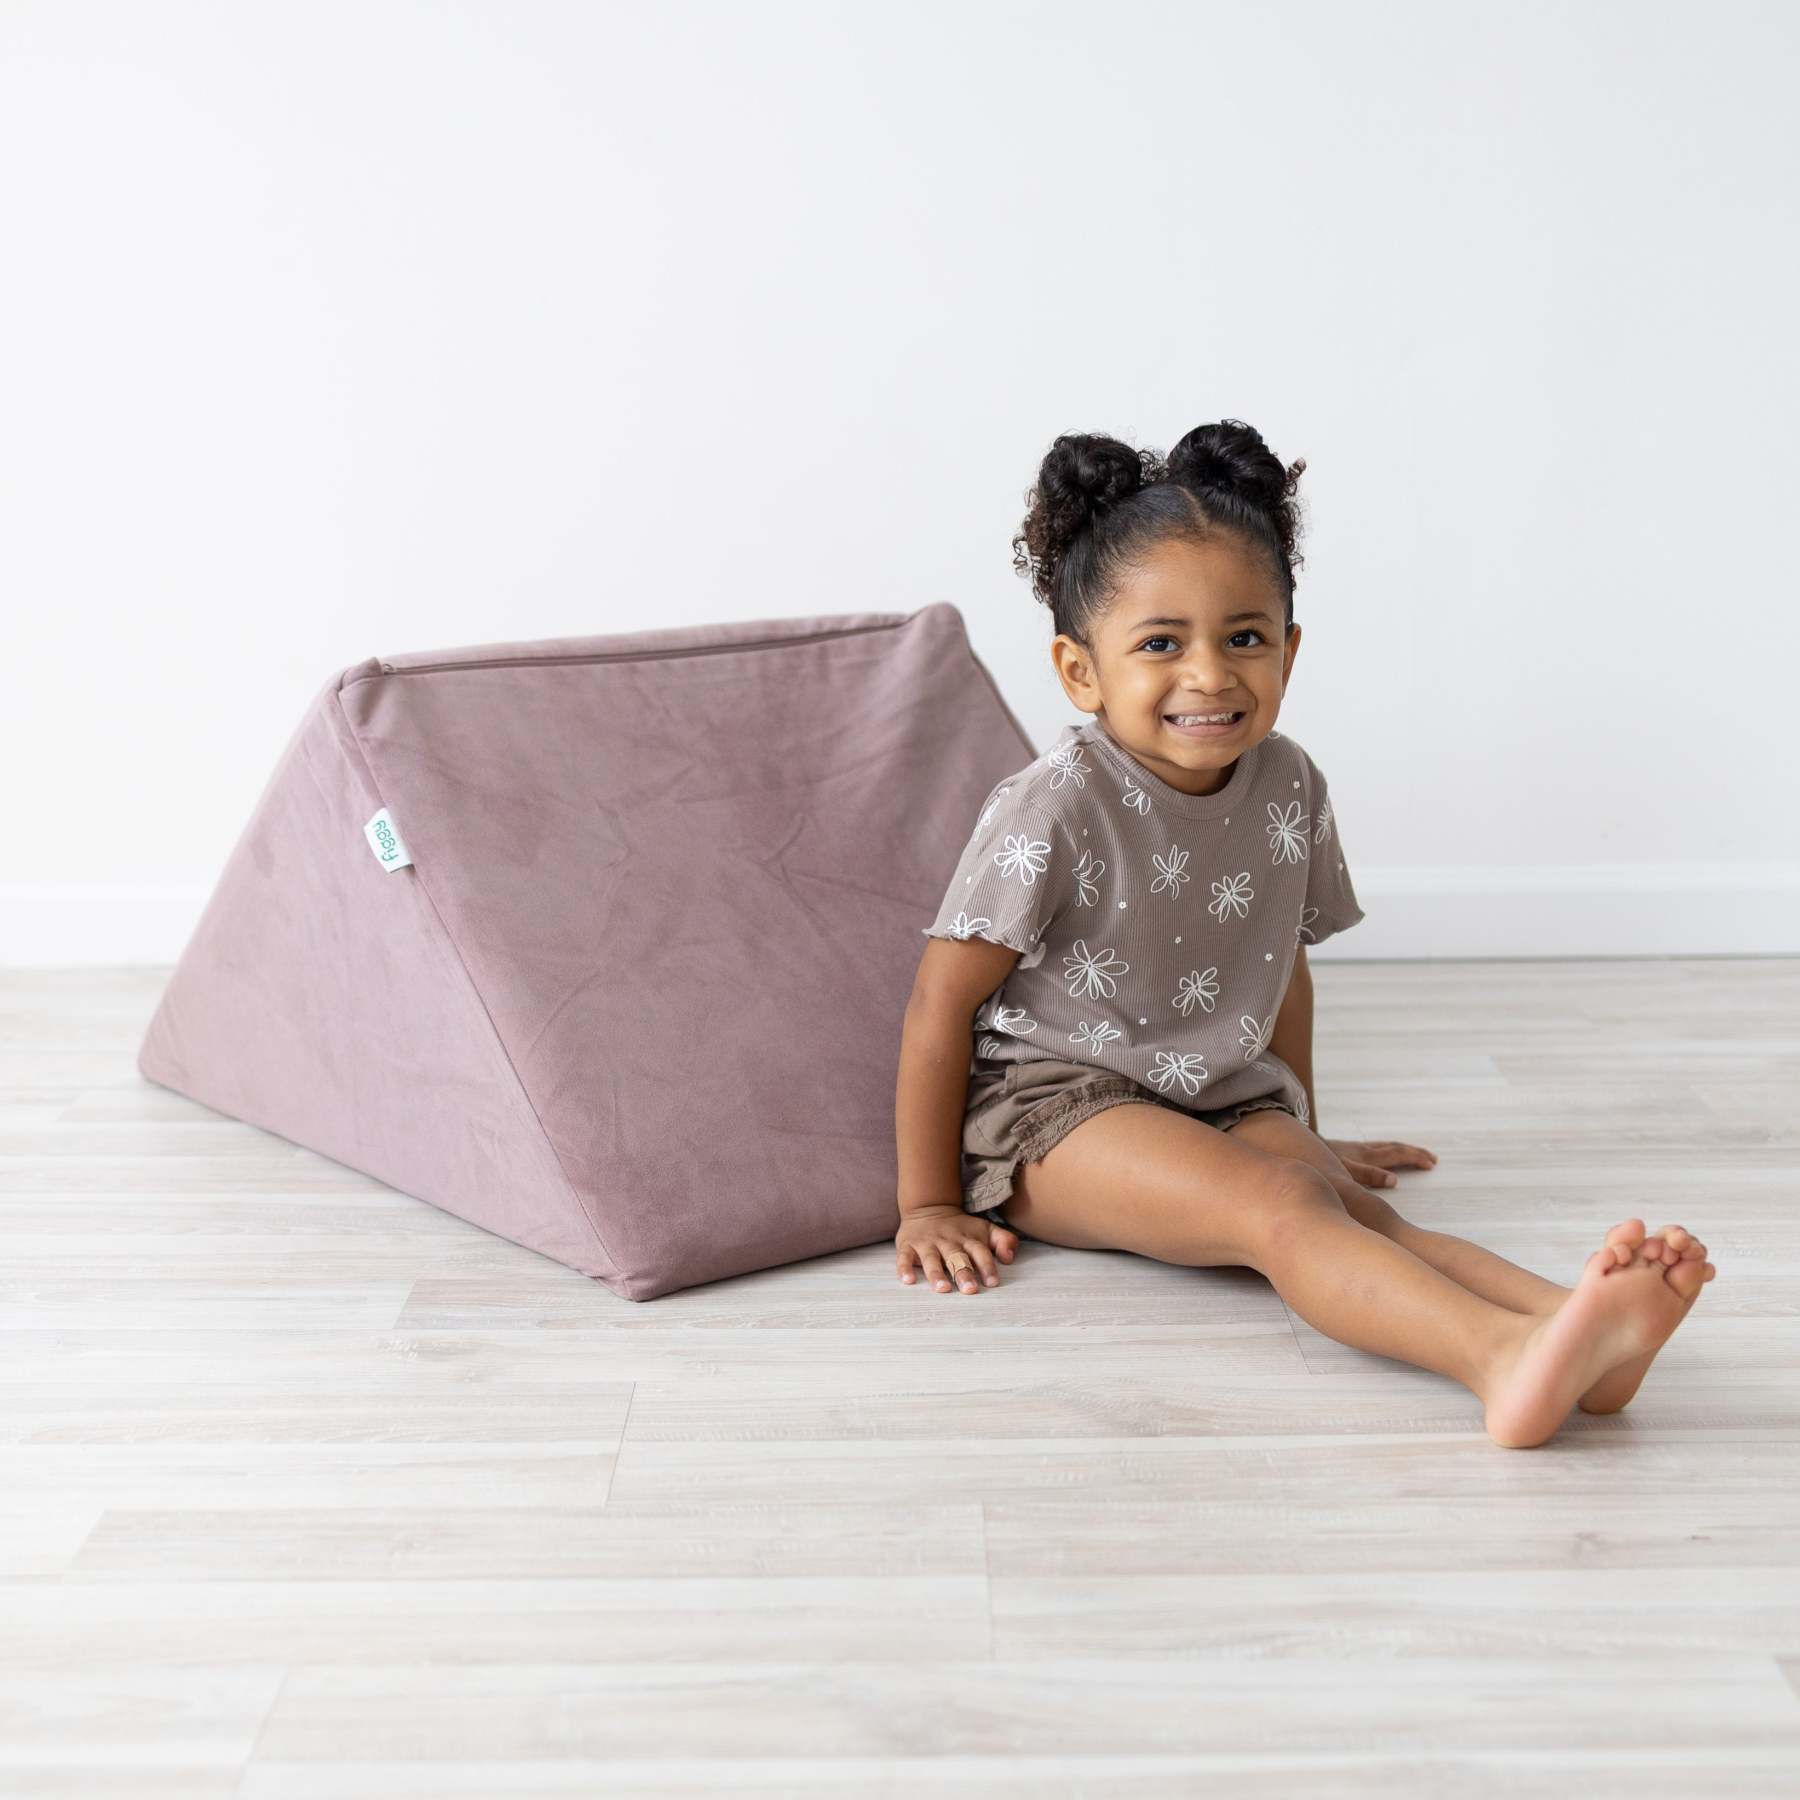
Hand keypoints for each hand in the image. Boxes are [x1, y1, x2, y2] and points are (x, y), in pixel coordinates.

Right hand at [895, 1204, 1016, 1292]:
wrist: (928, 1207)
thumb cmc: (961, 1227)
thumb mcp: (985, 1229)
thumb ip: (1003, 1240)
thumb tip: (1010, 1257)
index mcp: (968, 1239)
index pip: (980, 1252)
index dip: (986, 1266)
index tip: (992, 1282)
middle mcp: (948, 1241)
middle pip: (957, 1257)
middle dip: (964, 1273)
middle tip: (970, 1290)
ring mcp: (927, 1243)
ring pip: (931, 1259)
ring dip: (936, 1274)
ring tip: (942, 1288)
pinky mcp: (908, 1245)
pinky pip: (904, 1257)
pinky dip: (904, 1268)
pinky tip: (908, 1280)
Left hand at [1321, 1137, 1438, 1188]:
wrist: (1293, 1146)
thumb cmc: (1318, 1162)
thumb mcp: (1345, 1172)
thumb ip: (1369, 1176)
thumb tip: (1394, 1181)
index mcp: (1366, 1156)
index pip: (1397, 1154)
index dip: (1414, 1158)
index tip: (1431, 1164)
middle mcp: (1362, 1149)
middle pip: (1394, 1148)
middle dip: (1413, 1153)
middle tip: (1432, 1159)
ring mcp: (1353, 1148)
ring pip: (1384, 1146)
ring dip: (1401, 1150)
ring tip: (1413, 1154)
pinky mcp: (1344, 1150)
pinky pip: (1372, 1148)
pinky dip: (1384, 1150)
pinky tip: (1380, 1155)